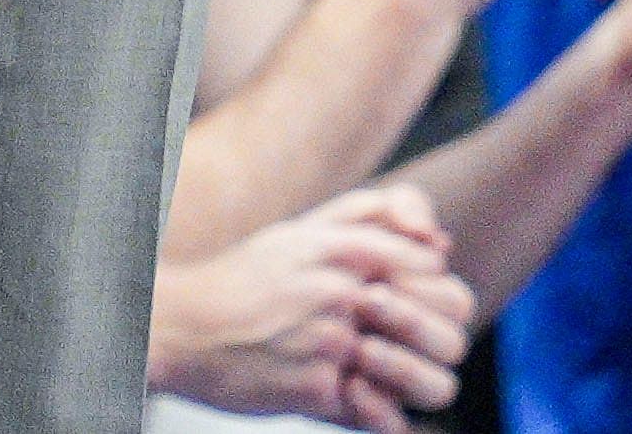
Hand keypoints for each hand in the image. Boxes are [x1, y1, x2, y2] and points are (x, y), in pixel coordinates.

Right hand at [150, 186, 471, 433]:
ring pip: (428, 377)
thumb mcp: (306, 230)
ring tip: (392, 379)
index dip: (438, 288)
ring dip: (421, 381)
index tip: (420, 299)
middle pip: (449, 322)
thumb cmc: (249, 278)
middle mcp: (344, 292)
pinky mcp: (316, 391)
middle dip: (442, 336)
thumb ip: (373, 217)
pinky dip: (381, 416)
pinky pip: (383, 416)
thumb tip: (439, 241)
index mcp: (345, 248)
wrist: (182, 329)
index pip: (435, 268)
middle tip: (417, 344)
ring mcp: (332, 344)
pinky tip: (362, 405)